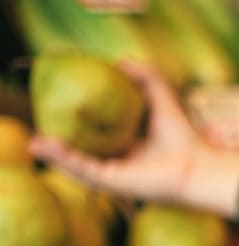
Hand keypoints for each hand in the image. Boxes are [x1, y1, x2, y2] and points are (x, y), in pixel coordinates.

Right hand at [29, 61, 238, 223]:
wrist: (196, 166)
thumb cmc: (185, 138)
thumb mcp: (162, 98)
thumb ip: (146, 78)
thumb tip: (122, 61)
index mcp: (131, 148)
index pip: (99, 138)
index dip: (79, 126)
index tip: (60, 111)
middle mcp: (121, 164)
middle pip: (85, 154)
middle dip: (61, 145)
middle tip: (40, 129)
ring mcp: (116, 176)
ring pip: (79, 165)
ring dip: (56, 154)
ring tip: (35, 141)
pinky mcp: (113, 184)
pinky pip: (83, 170)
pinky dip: (64, 160)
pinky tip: (46, 147)